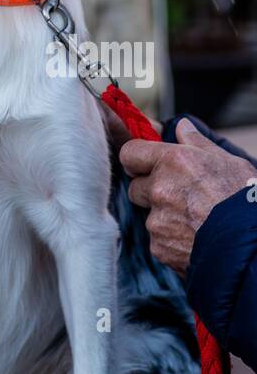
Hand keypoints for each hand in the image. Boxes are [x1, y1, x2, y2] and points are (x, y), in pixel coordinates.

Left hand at [120, 118, 255, 273]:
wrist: (251, 245)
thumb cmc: (244, 200)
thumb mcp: (227, 162)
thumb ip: (197, 142)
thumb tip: (181, 126)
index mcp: (172, 161)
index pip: (129, 153)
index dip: (136, 159)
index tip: (144, 165)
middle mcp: (158, 188)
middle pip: (136, 187)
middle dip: (150, 190)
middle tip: (178, 196)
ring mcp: (157, 220)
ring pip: (148, 216)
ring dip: (163, 217)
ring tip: (194, 221)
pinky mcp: (159, 247)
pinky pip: (157, 240)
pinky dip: (171, 241)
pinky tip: (193, 239)